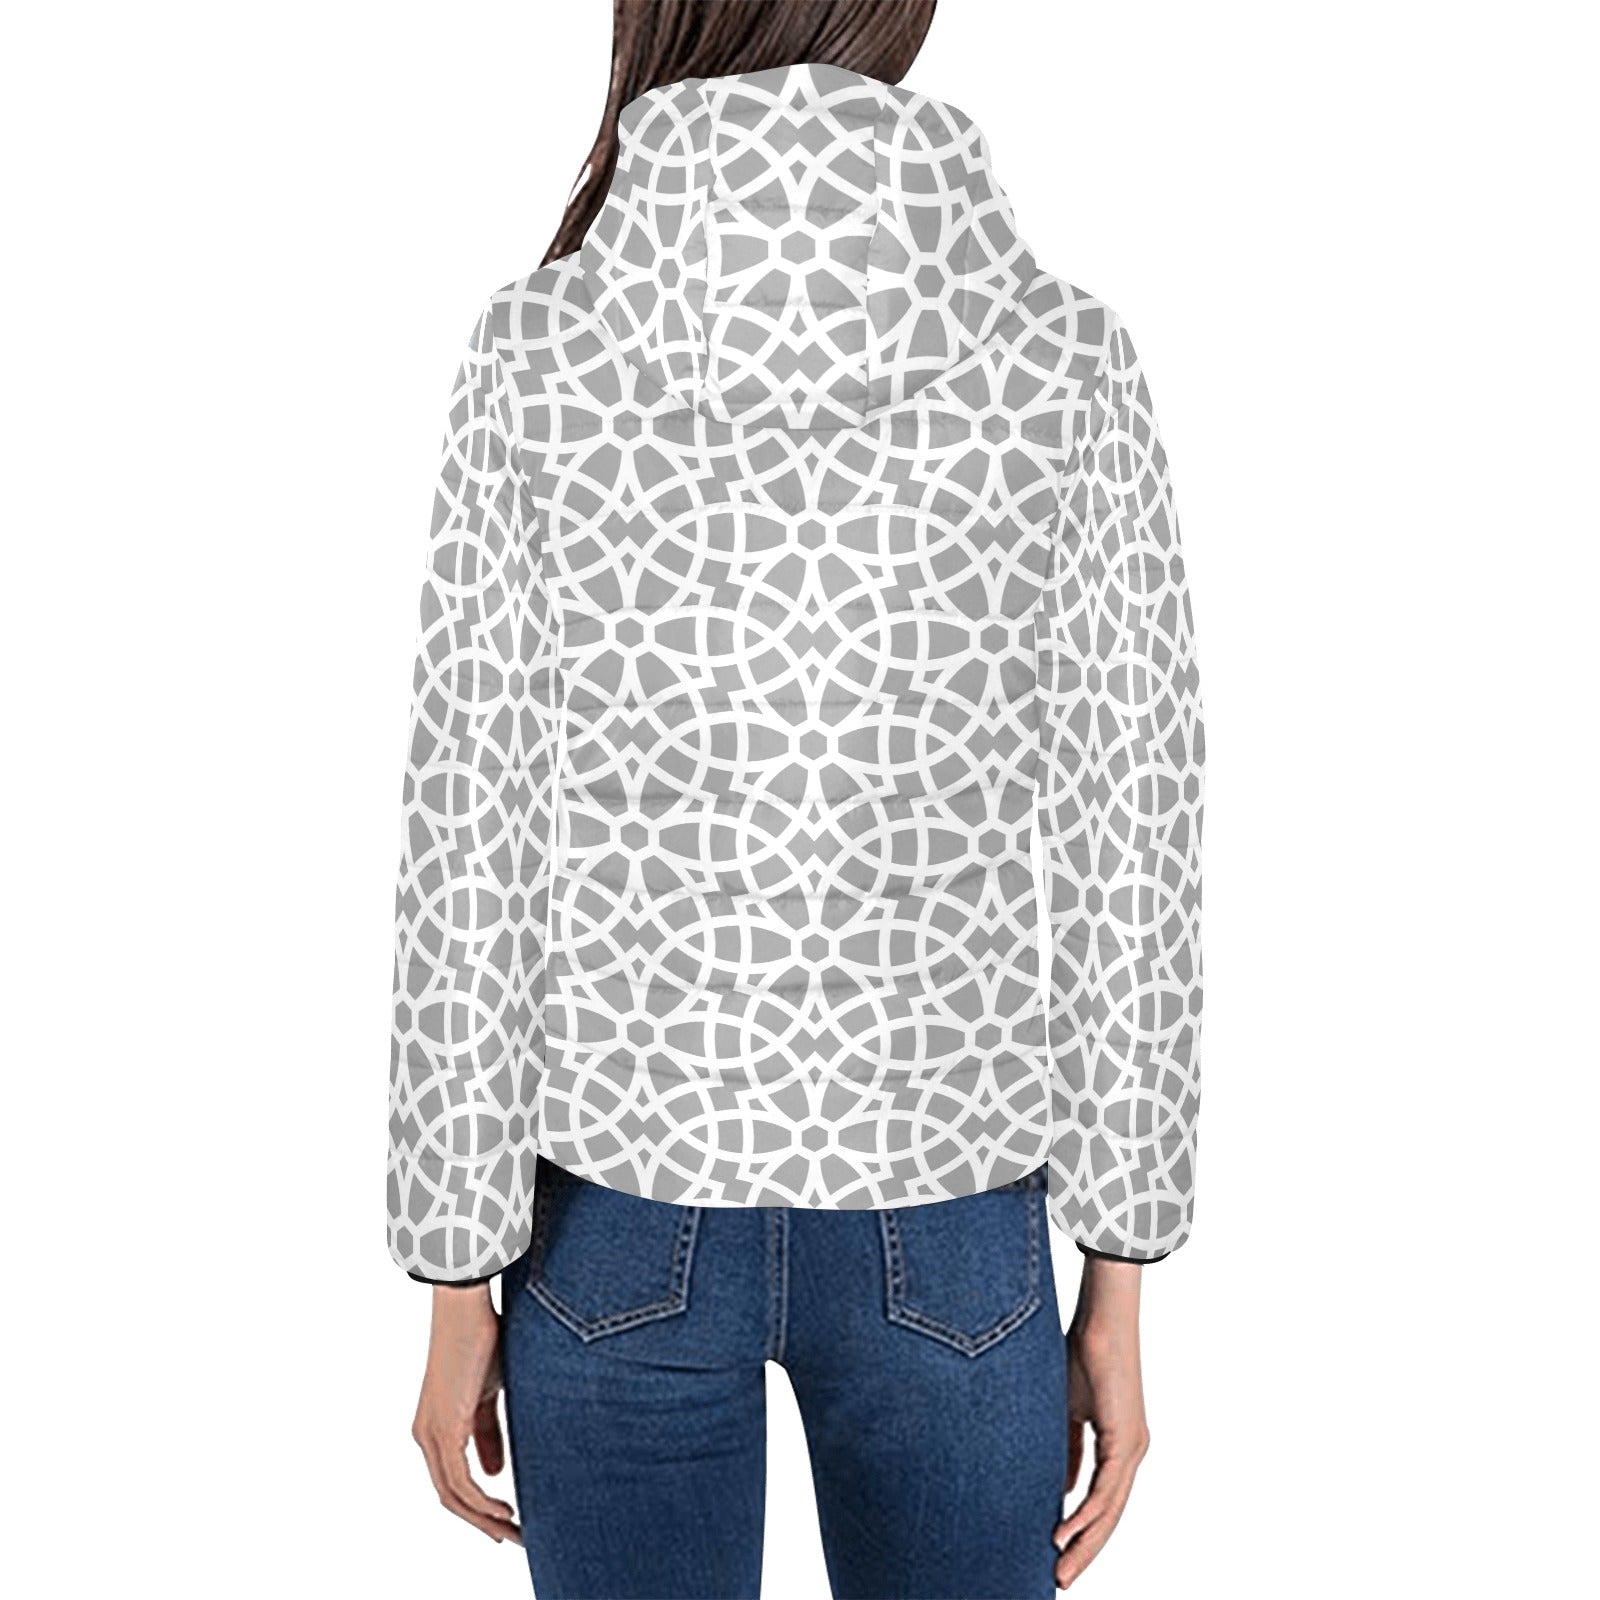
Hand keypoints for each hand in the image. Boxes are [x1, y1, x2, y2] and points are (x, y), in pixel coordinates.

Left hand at [412, 1283, 521, 1544]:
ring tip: (514, 1530)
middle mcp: (426, 1435)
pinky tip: (504, 1508)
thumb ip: (488, 1432)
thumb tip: (493, 1472)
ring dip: (484, 1518)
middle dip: (482, 1522)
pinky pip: (460, 1482)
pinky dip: (482, 1501)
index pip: (452, 1482)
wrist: (465, 1307)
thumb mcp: (489, 1394)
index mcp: (435, 1427)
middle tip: (514, 1537)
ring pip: (453, 1496)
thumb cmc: (481, 1340)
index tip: (506, 1521)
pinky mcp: (444, 1428)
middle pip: (450, 1497)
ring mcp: (432, 1434)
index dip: (477, 1508)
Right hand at [1053, 1258, 1149, 1588]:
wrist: (1102, 1319)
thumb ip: (1066, 1449)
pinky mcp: (1126, 1440)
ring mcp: (1132, 1448)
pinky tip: (1064, 1532)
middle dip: (1084, 1550)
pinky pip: (1105, 1489)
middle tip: (1060, 1579)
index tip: (1059, 1554)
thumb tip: (1059, 1487)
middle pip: (1109, 1515)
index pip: (1102, 1501)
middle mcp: (1131, 1452)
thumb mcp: (1067, 1411)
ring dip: (1084, 1542)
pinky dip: (1084, 1514)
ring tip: (1061, 1568)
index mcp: (1119, 1445)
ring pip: (1110, 1510)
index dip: (1082, 1531)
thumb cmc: (1082, 1353)